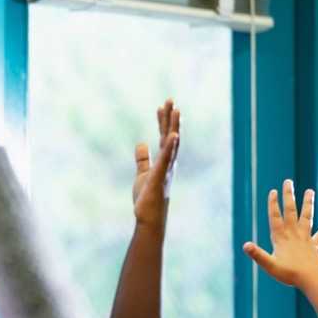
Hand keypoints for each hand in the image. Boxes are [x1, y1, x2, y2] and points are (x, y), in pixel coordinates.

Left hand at [132, 99, 180, 227]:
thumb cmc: (148, 198)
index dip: (163, 122)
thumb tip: (141, 143)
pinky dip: (170, 147)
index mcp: (164, 161)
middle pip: (170, 136)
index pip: (164, 137)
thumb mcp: (143, 173)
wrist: (148, 218)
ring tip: (176, 111)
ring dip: (174, 127)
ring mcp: (165, 170)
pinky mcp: (159, 177)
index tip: (161, 106)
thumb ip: (143, 158)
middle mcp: (168, 163)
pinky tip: (173, 136)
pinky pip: (166, 160)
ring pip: (171, 145)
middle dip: (170, 119)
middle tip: (170, 100)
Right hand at [242, 180, 317, 287]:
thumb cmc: (289, 274)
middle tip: (288, 182)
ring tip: (310, 191)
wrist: (312, 279)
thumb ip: (258, 254)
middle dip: (289, 196)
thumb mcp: (269, 265)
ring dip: (308, 204)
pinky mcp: (316, 246)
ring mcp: (306, 239)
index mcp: (281, 238)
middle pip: (291, 211)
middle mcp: (294, 234)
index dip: (273, 204)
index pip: (275, 217)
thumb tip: (245, 245)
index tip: (273, 191)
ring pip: (307, 217)